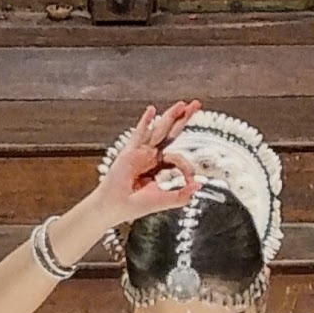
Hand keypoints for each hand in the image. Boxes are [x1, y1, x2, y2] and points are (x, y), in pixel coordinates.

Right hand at [94, 100, 204, 225]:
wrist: (115, 207)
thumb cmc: (134, 205)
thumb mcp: (163, 200)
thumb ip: (182, 195)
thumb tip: (198, 187)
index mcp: (158, 166)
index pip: (178, 158)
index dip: (187, 167)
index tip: (191, 180)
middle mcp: (150, 156)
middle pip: (170, 134)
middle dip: (183, 119)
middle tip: (195, 105)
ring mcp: (140, 152)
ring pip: (159, 130)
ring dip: (171, 116)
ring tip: (182, 105)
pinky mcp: (130, 152)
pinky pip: (140, 133)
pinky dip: (146, 122)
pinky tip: (152, 110)